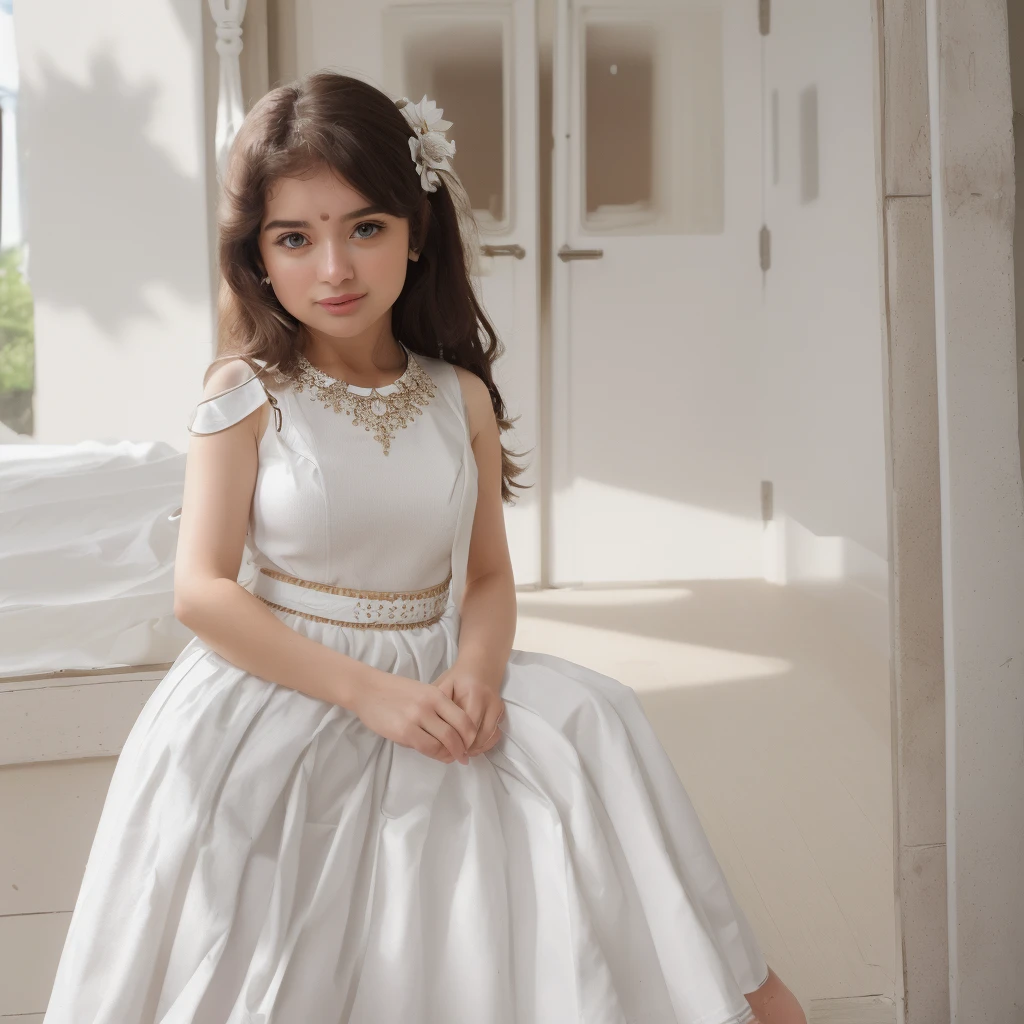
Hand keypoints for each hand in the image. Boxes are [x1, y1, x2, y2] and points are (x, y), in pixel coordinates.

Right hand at [352, 667, 476, 764]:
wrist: (367, 689)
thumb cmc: (394, 691)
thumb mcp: (421, 692)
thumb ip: (436, 709)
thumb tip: (451, 734)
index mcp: (436, 694)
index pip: (463, 718)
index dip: (470, 735)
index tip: (470, 743)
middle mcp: (430, 705)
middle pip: (457, 733)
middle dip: (463, 748)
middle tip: (463, 757)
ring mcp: (416, 718)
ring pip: (443, 743)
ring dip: (450, 754)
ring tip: (450, 758)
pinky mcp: (403, 731)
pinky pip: (426, 748)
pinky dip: (435, 755)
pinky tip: (436, 755)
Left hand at [431, 660, 505, 759]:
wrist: (481, 666)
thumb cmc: (458, 678)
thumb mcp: (443, 684)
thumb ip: (437, 703)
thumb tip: (431, 728)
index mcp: (472, 693)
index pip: (467, 724)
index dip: (457, 740)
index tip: (446, 749)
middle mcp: (488, 701)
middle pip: (479, 734)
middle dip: (466, 748)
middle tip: (453, 754)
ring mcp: (497, 707)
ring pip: (489, 737)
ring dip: (476, 748)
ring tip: (462, 752)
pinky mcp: (501, 712)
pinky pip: (496, 734)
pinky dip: (485, 744)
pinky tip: (473, 747)